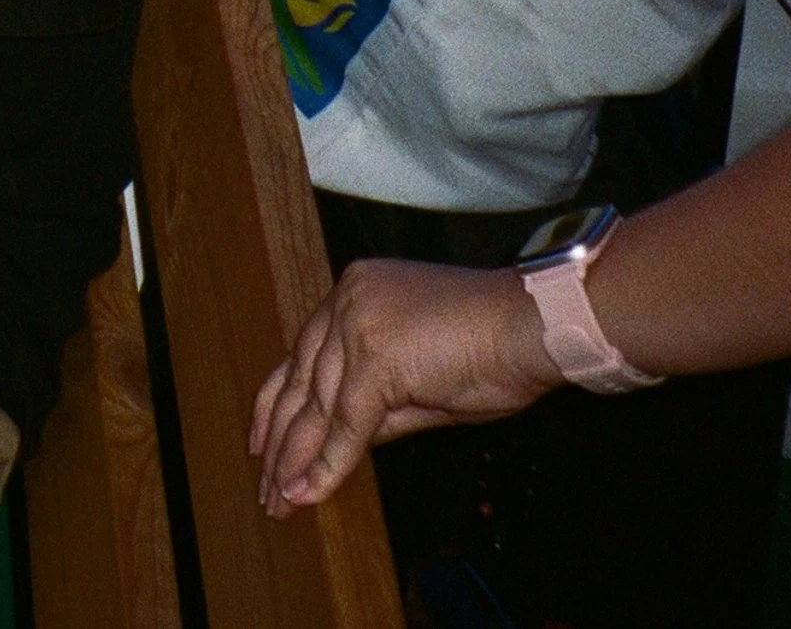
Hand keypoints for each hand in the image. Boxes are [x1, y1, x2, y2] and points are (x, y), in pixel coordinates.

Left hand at [252, 260, 553, 514]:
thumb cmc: (491, 349)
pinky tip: (309, 492)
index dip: (277, 400)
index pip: (302, 353)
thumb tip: (341, 441)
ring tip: (281, 499)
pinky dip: (327, 463)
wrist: (530, 326)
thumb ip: (377, 405)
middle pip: (299, 378)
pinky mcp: (375, 356)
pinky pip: (345, 422)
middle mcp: (348, 298)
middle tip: (266, 484)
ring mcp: (359, 324)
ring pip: (316, 404)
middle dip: (279, 437)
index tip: (260, 438)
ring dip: (295, 458)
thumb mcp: (420, 381)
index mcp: (356, 291)